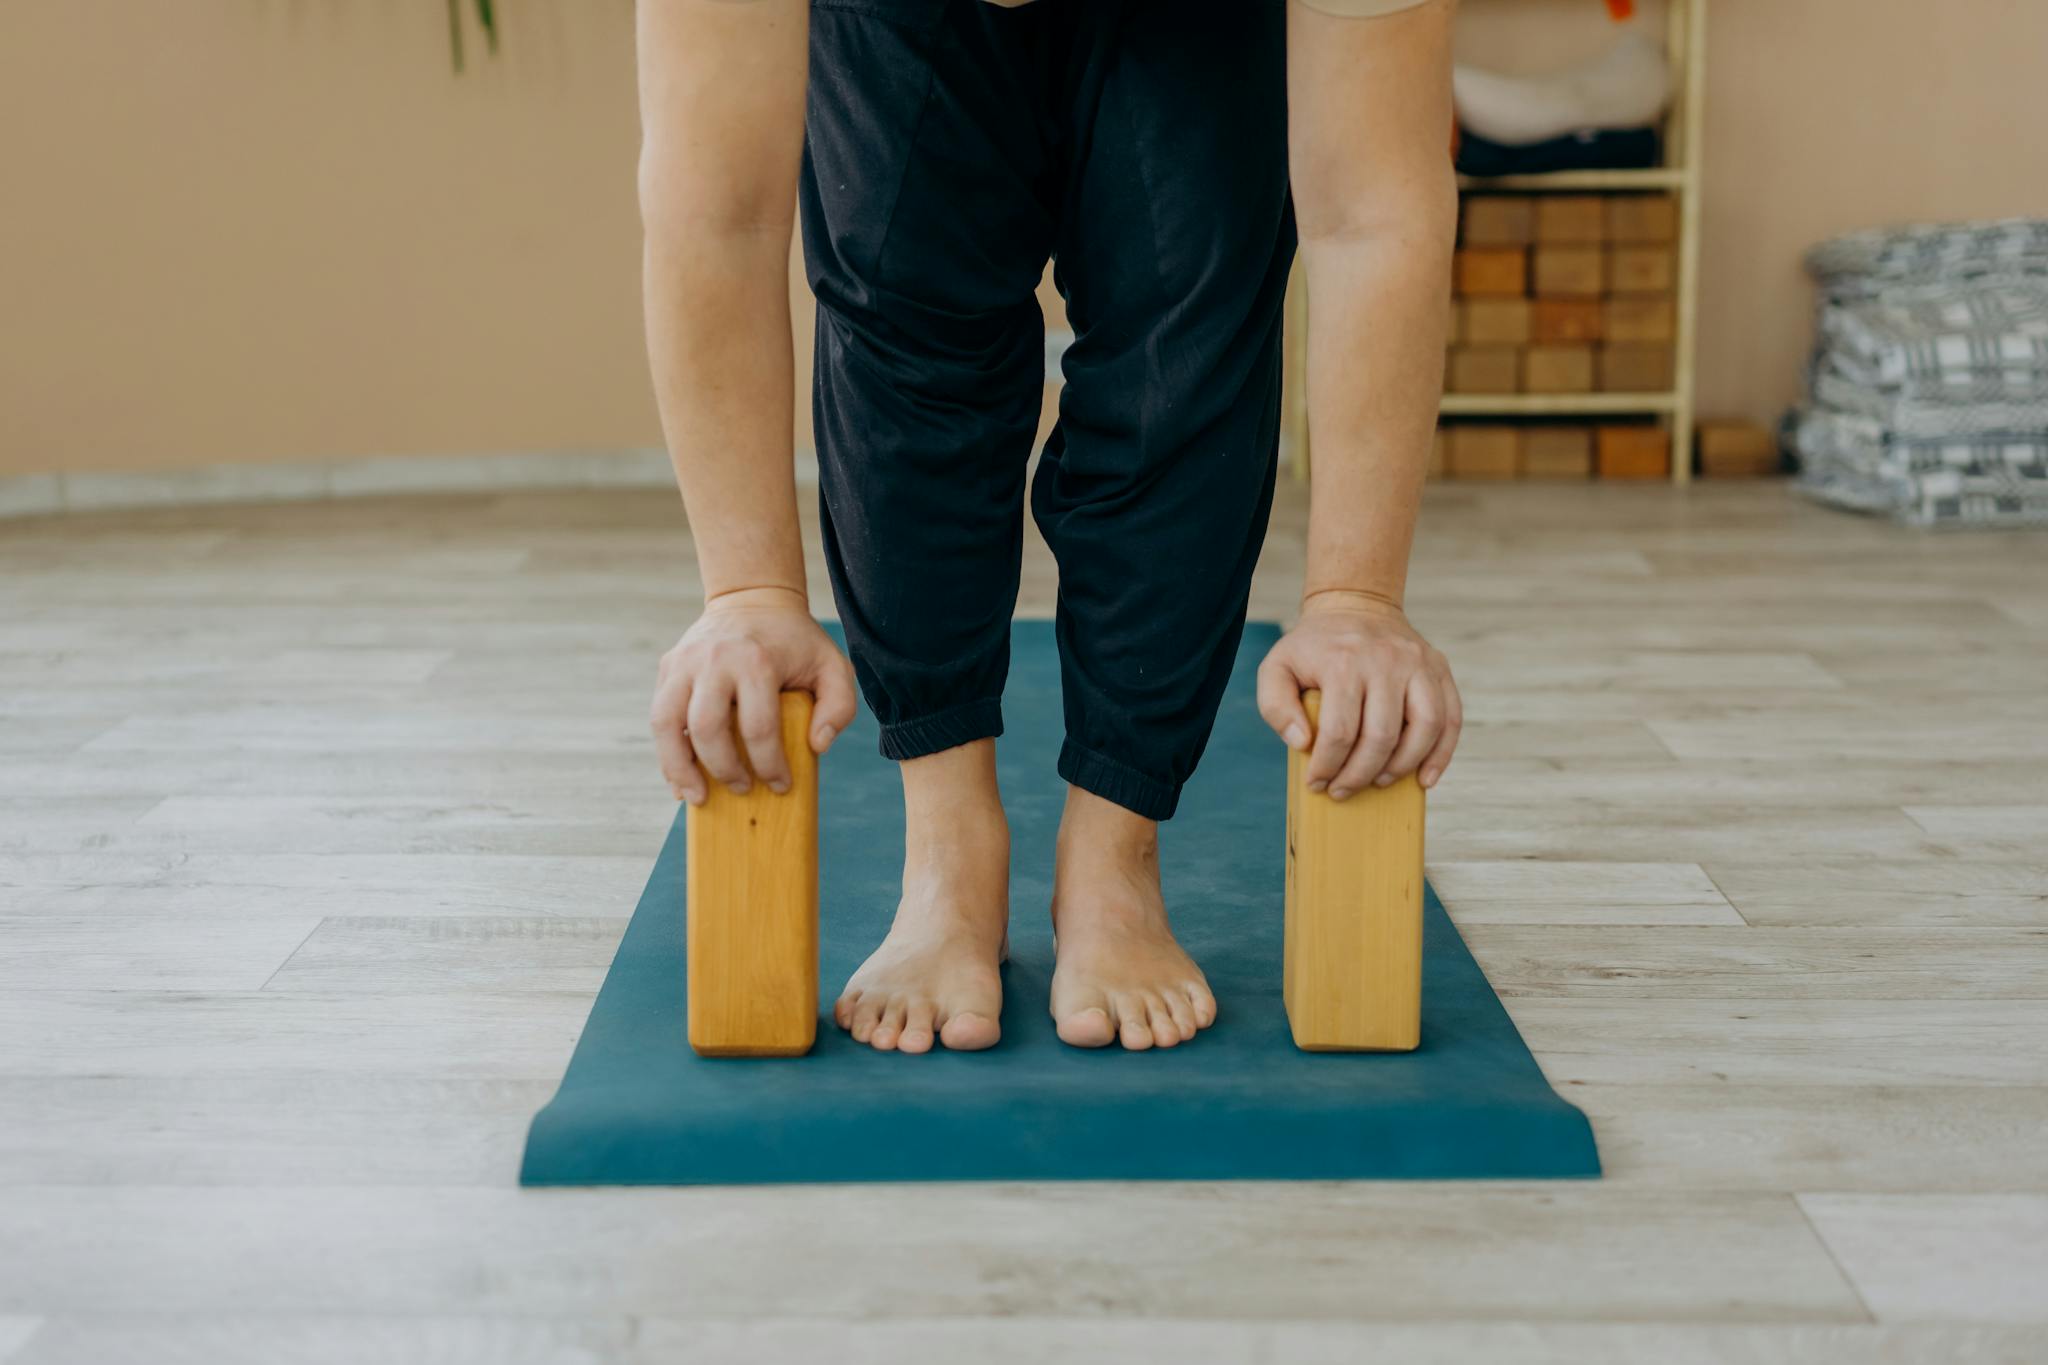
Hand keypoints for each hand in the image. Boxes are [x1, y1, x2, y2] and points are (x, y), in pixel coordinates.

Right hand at [650, 586, 857, 804]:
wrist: (752, 598)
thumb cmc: (795, 642)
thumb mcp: (832, 664)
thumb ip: (839, 705)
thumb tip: (817, 746)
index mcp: (756, 661)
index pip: (758, 727)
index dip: (769, 765)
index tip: (780, 785)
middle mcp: (714, 660)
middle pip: (706, 728)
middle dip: (723, 769)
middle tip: (742, 788)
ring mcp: (684, 663)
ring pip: (666, 724)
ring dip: (678, 767)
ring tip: (696, 796)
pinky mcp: (668, 668)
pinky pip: (658, 716)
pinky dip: (667, 752)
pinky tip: (680, 777)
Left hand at [1255, 590, 1462, 798]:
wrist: (1356, 606)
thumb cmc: (1314, 648)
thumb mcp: (1277, 667)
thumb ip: (1275, 706)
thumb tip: (1302, 743)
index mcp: (1343, 661)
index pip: (1340, 731)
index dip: (1328, 766)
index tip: (1317, 782)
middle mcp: (1386, 659)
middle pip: (1382, 734)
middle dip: (1361, 774)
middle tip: (1343, 790)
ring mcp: (1418, 663)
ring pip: (1425, 727)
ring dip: (1403, 766)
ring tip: (1380, 782)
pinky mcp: (1439, 668)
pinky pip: (1451, 717)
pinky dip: (1441, 754)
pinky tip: (1425, 779)